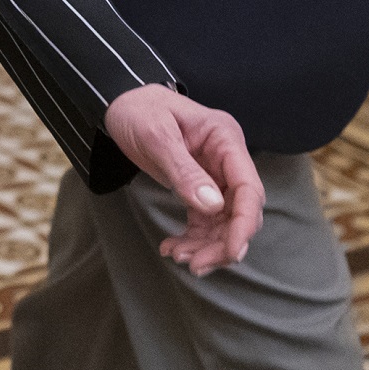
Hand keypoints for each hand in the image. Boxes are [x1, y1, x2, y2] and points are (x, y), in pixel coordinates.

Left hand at [103, 85, 263, 274]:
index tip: (232, 253)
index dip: (244, 223)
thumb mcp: (157, 137)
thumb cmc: (139, 111)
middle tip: (195, 266)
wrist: (119, 104)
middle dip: (223, 243)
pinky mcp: (198, 187)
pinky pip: (203, 221)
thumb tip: (213, 206)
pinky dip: (191, 239)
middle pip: (240, 211)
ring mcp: (214, 174)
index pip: (248, 187)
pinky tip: (171, 248)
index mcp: (225, 139)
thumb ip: (184, 171)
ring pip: (223, 222)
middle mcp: (226, 159)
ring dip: (206, 246)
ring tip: (177, 257)